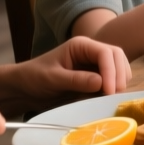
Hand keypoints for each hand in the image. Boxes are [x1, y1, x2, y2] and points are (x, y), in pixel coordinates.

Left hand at [11, 36, 131, 99]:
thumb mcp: (52, 78)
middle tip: (114, 95)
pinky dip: (113, 88)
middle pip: (117, 58)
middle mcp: (91, 52)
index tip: (109, 91)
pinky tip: (105, 98)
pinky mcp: (95, 77)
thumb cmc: (34, 78)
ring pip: (118, 68)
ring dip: (119, 82)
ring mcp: (95, 64)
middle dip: (119, 76)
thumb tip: (101, 83)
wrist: (24, 88)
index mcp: (81, 46)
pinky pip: (112, 80)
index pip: (106, 53)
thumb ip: (76, 79)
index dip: (111, 71)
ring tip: (109, 98)